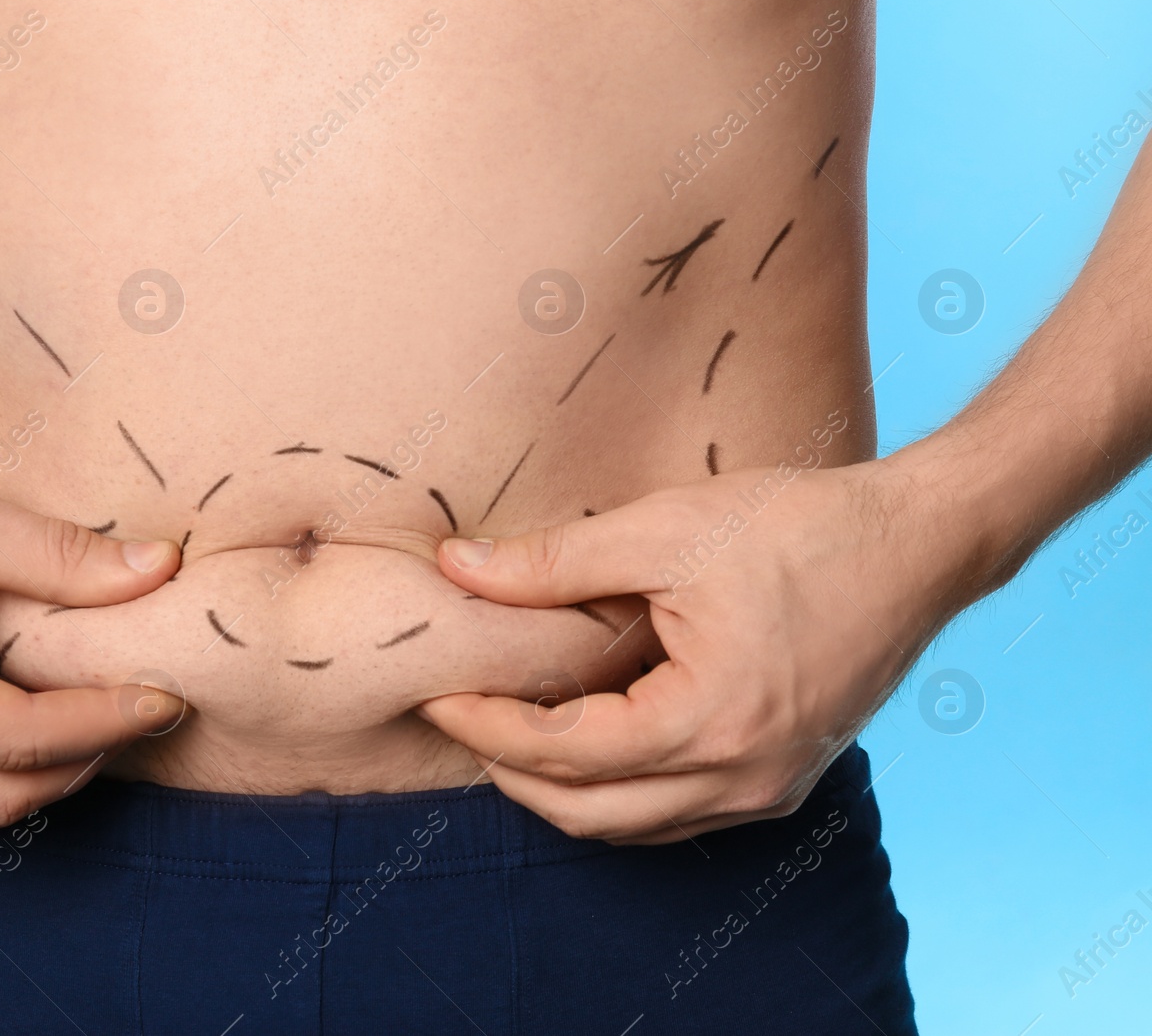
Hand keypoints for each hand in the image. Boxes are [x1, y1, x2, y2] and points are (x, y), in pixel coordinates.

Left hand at [418, 454, 969, 843]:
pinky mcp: (783, 779)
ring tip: (510, 728)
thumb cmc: (799, 528)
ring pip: (633, 827)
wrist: (920, 542)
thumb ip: (553, 562)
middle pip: (590, 814)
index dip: (485, 729)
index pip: (563, 754)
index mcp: (710, 723)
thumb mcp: (664, 531)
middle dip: (511, 773)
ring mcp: (768, 789)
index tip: (435, 698)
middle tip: (459, 720)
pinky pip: (678, 814)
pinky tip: (588, 737)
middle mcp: (742, 779)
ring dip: (563, 790)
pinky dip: (620, 790)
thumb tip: (457, 569)